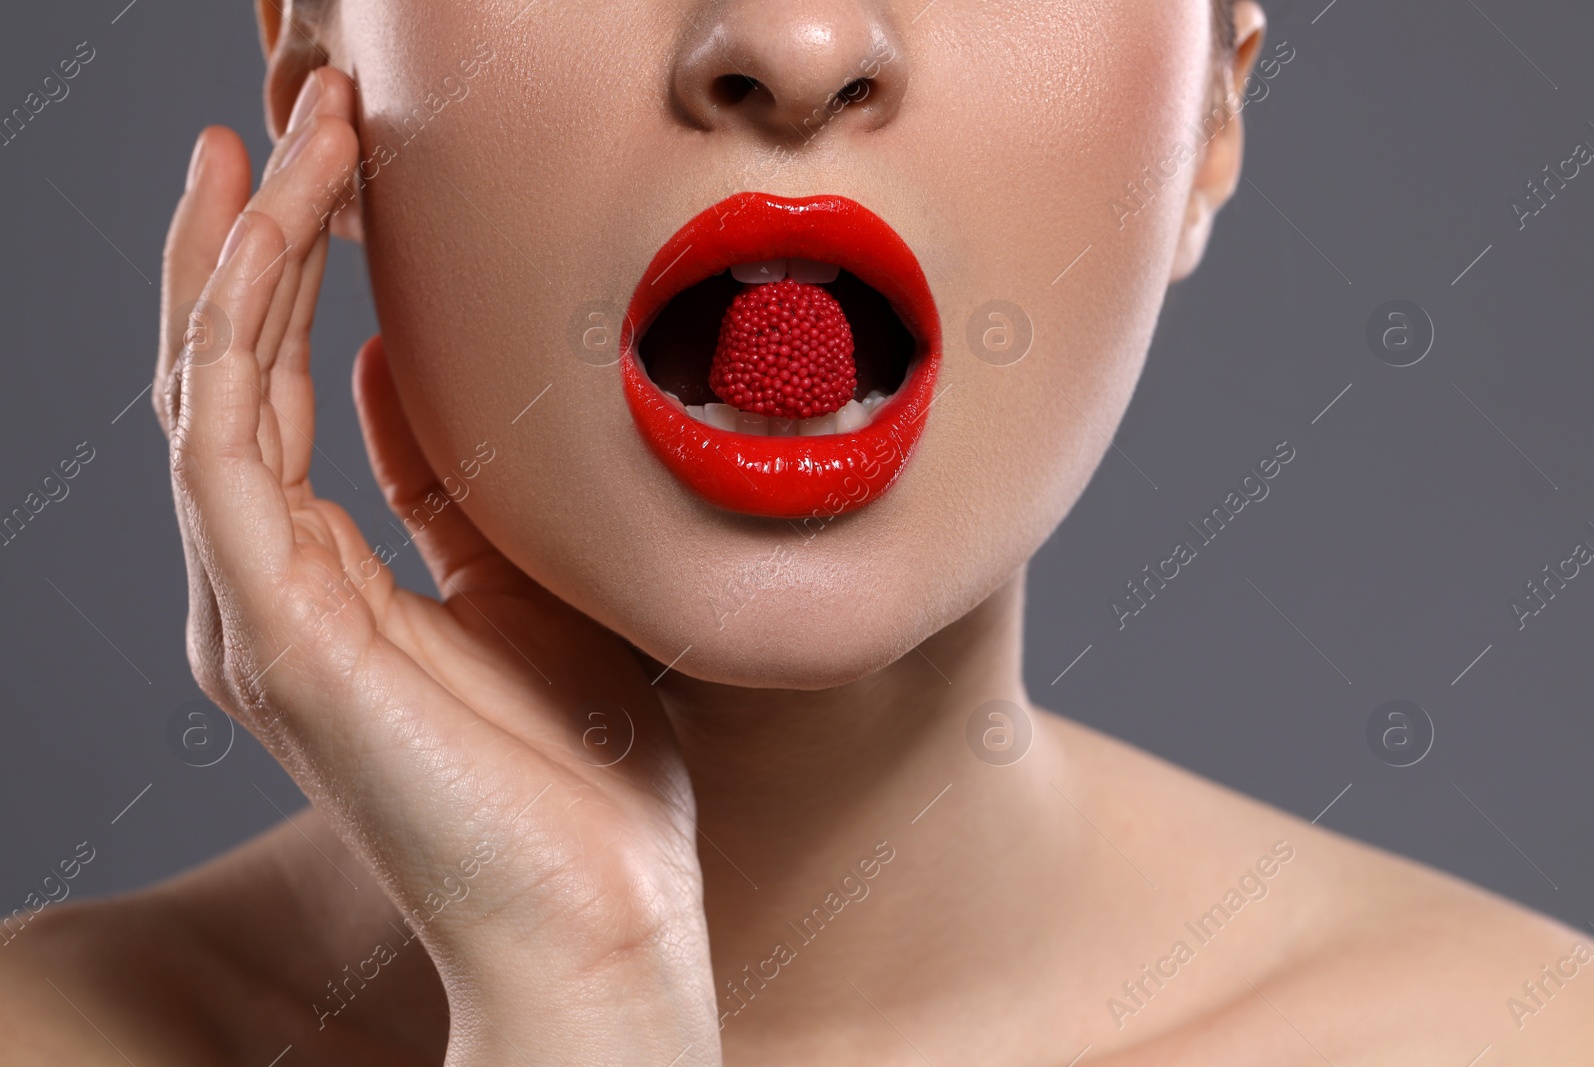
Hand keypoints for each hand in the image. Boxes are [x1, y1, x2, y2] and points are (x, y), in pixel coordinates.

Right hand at [155, 68, 718, 1065]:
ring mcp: (255, 614)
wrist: (601, 911)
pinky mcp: (273, 631)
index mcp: (320, 585)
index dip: (287, 271)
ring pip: (210, 387)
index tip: (326, 165)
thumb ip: (445, 486)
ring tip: (286, 134)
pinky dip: (243, 325)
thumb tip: (393, 373)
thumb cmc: (581, 768)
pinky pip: (225, 444)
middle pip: (223, 372)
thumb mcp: (522, 582)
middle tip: (290, 108)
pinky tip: (278, 232)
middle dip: (250, 230)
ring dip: (245, 249)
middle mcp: (264, 594)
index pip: (272, 393)